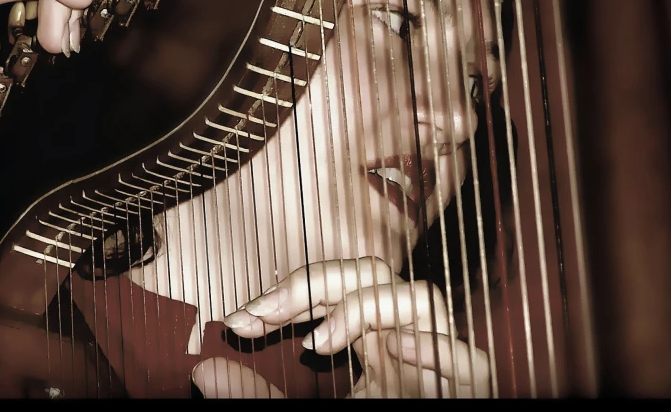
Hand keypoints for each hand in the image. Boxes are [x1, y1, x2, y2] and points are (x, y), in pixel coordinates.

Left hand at [223, 258, 490, 397]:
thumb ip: (256, 396)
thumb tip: (203, 371)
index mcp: (371, 338)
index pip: (332, 289)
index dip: (285, 294)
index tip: (237, 320)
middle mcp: (404, 337)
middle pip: (373, 273)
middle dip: (315, 283)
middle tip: (259, 313)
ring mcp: (437, 361)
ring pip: (419, 298)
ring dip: (367, 308)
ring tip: (320, 341)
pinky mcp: (468, 392)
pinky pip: (468, 359)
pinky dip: (438, 350)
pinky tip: (402, 351)